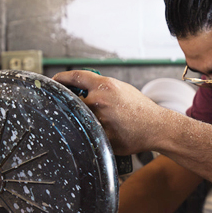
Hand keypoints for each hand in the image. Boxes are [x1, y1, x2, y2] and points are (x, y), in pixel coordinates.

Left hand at [53, 70, 172, 154]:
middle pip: (72, 100)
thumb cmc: (141, 109)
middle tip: (76, 107)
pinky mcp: (102, 136)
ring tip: (99, 122)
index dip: (62, 78)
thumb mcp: (122, 89)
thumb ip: (101, 87)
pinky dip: (91, 133)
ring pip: (79, 118)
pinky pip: (88, 133)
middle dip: (72, 103)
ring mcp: (99, 119)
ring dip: (82, 120)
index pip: (75, 76)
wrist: (156, 127)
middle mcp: (99, 100)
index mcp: (105, 85)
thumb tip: (80, 89)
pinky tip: (103, 133)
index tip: (55, 80)